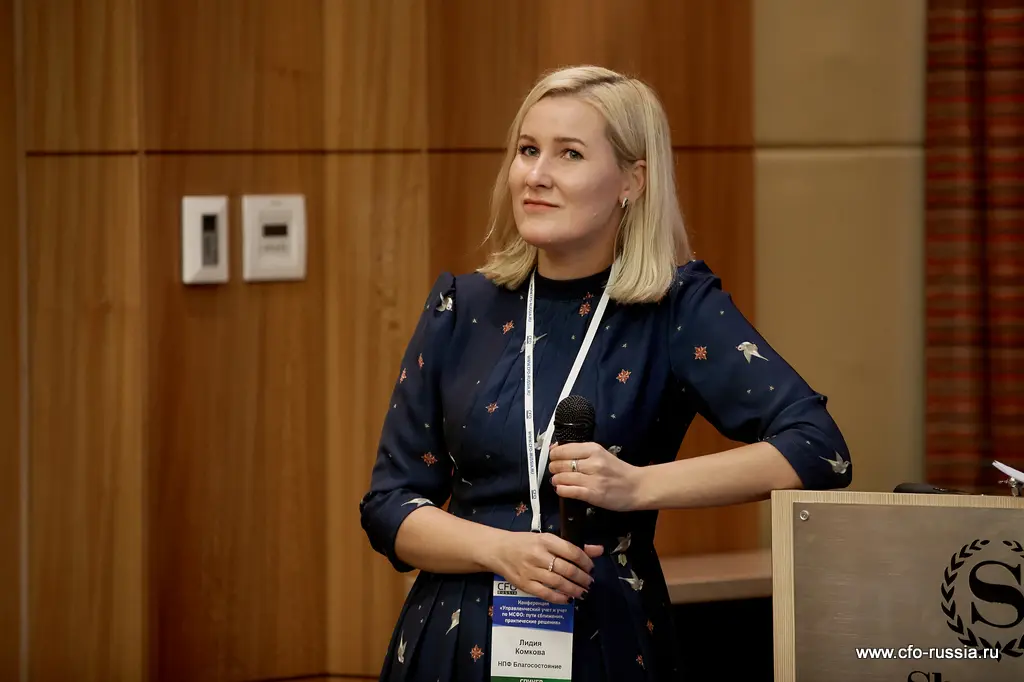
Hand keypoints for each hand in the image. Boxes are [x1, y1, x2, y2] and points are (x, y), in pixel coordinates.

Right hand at [489, 531, 603, 603]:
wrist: (498, 550)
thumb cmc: (525, 543)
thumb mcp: (547, 539)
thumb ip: (573, 546)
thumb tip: (599, 550)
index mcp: (546, 540)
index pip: (572, 552)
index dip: (586, 562)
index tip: (591, 568)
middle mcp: (539, 555)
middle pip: (567, 570)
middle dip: (583, 579)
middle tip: (589, 582)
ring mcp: (531, 571)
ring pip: (559, 583)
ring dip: (575, 590)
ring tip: (583, 592)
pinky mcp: (525, 584)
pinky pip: (546, 594)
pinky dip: (559, 598)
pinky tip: (568, 599)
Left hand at [549, 442, 643, 511]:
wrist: (637, 487)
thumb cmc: (618, 470)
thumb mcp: (601, 454)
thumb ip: (580, 452)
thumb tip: (555, 449)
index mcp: (594, 449)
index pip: (564, 449)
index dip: (554, 454)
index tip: (553, 458)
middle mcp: (593, 462)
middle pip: (561, 463)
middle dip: (553, 468)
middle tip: (555, 471)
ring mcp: (593, 479)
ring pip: (562, 477)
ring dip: (556, 480)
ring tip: (557, 481)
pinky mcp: (593, 494)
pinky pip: (569, 491)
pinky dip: (561, 490)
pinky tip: (561, 489)